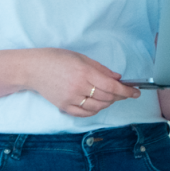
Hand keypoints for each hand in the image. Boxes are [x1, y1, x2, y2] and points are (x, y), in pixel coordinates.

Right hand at [25, 49, 140, 117]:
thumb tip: (117, 78)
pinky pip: (85, 113)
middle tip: (124, 92)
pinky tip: (98, 103)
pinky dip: (95, 109)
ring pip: (98, 107)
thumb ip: (101, 69)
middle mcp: (79, 88)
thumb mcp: (81, 57)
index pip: (112, 86)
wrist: (33, 69)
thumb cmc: (57, 59)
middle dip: (119, 96)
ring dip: (108, 103)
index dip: (127, 91)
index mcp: (85, 73)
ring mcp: (71, 99)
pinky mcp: (64, 107)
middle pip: (107, 98)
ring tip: (110, 96)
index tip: (136, 92)